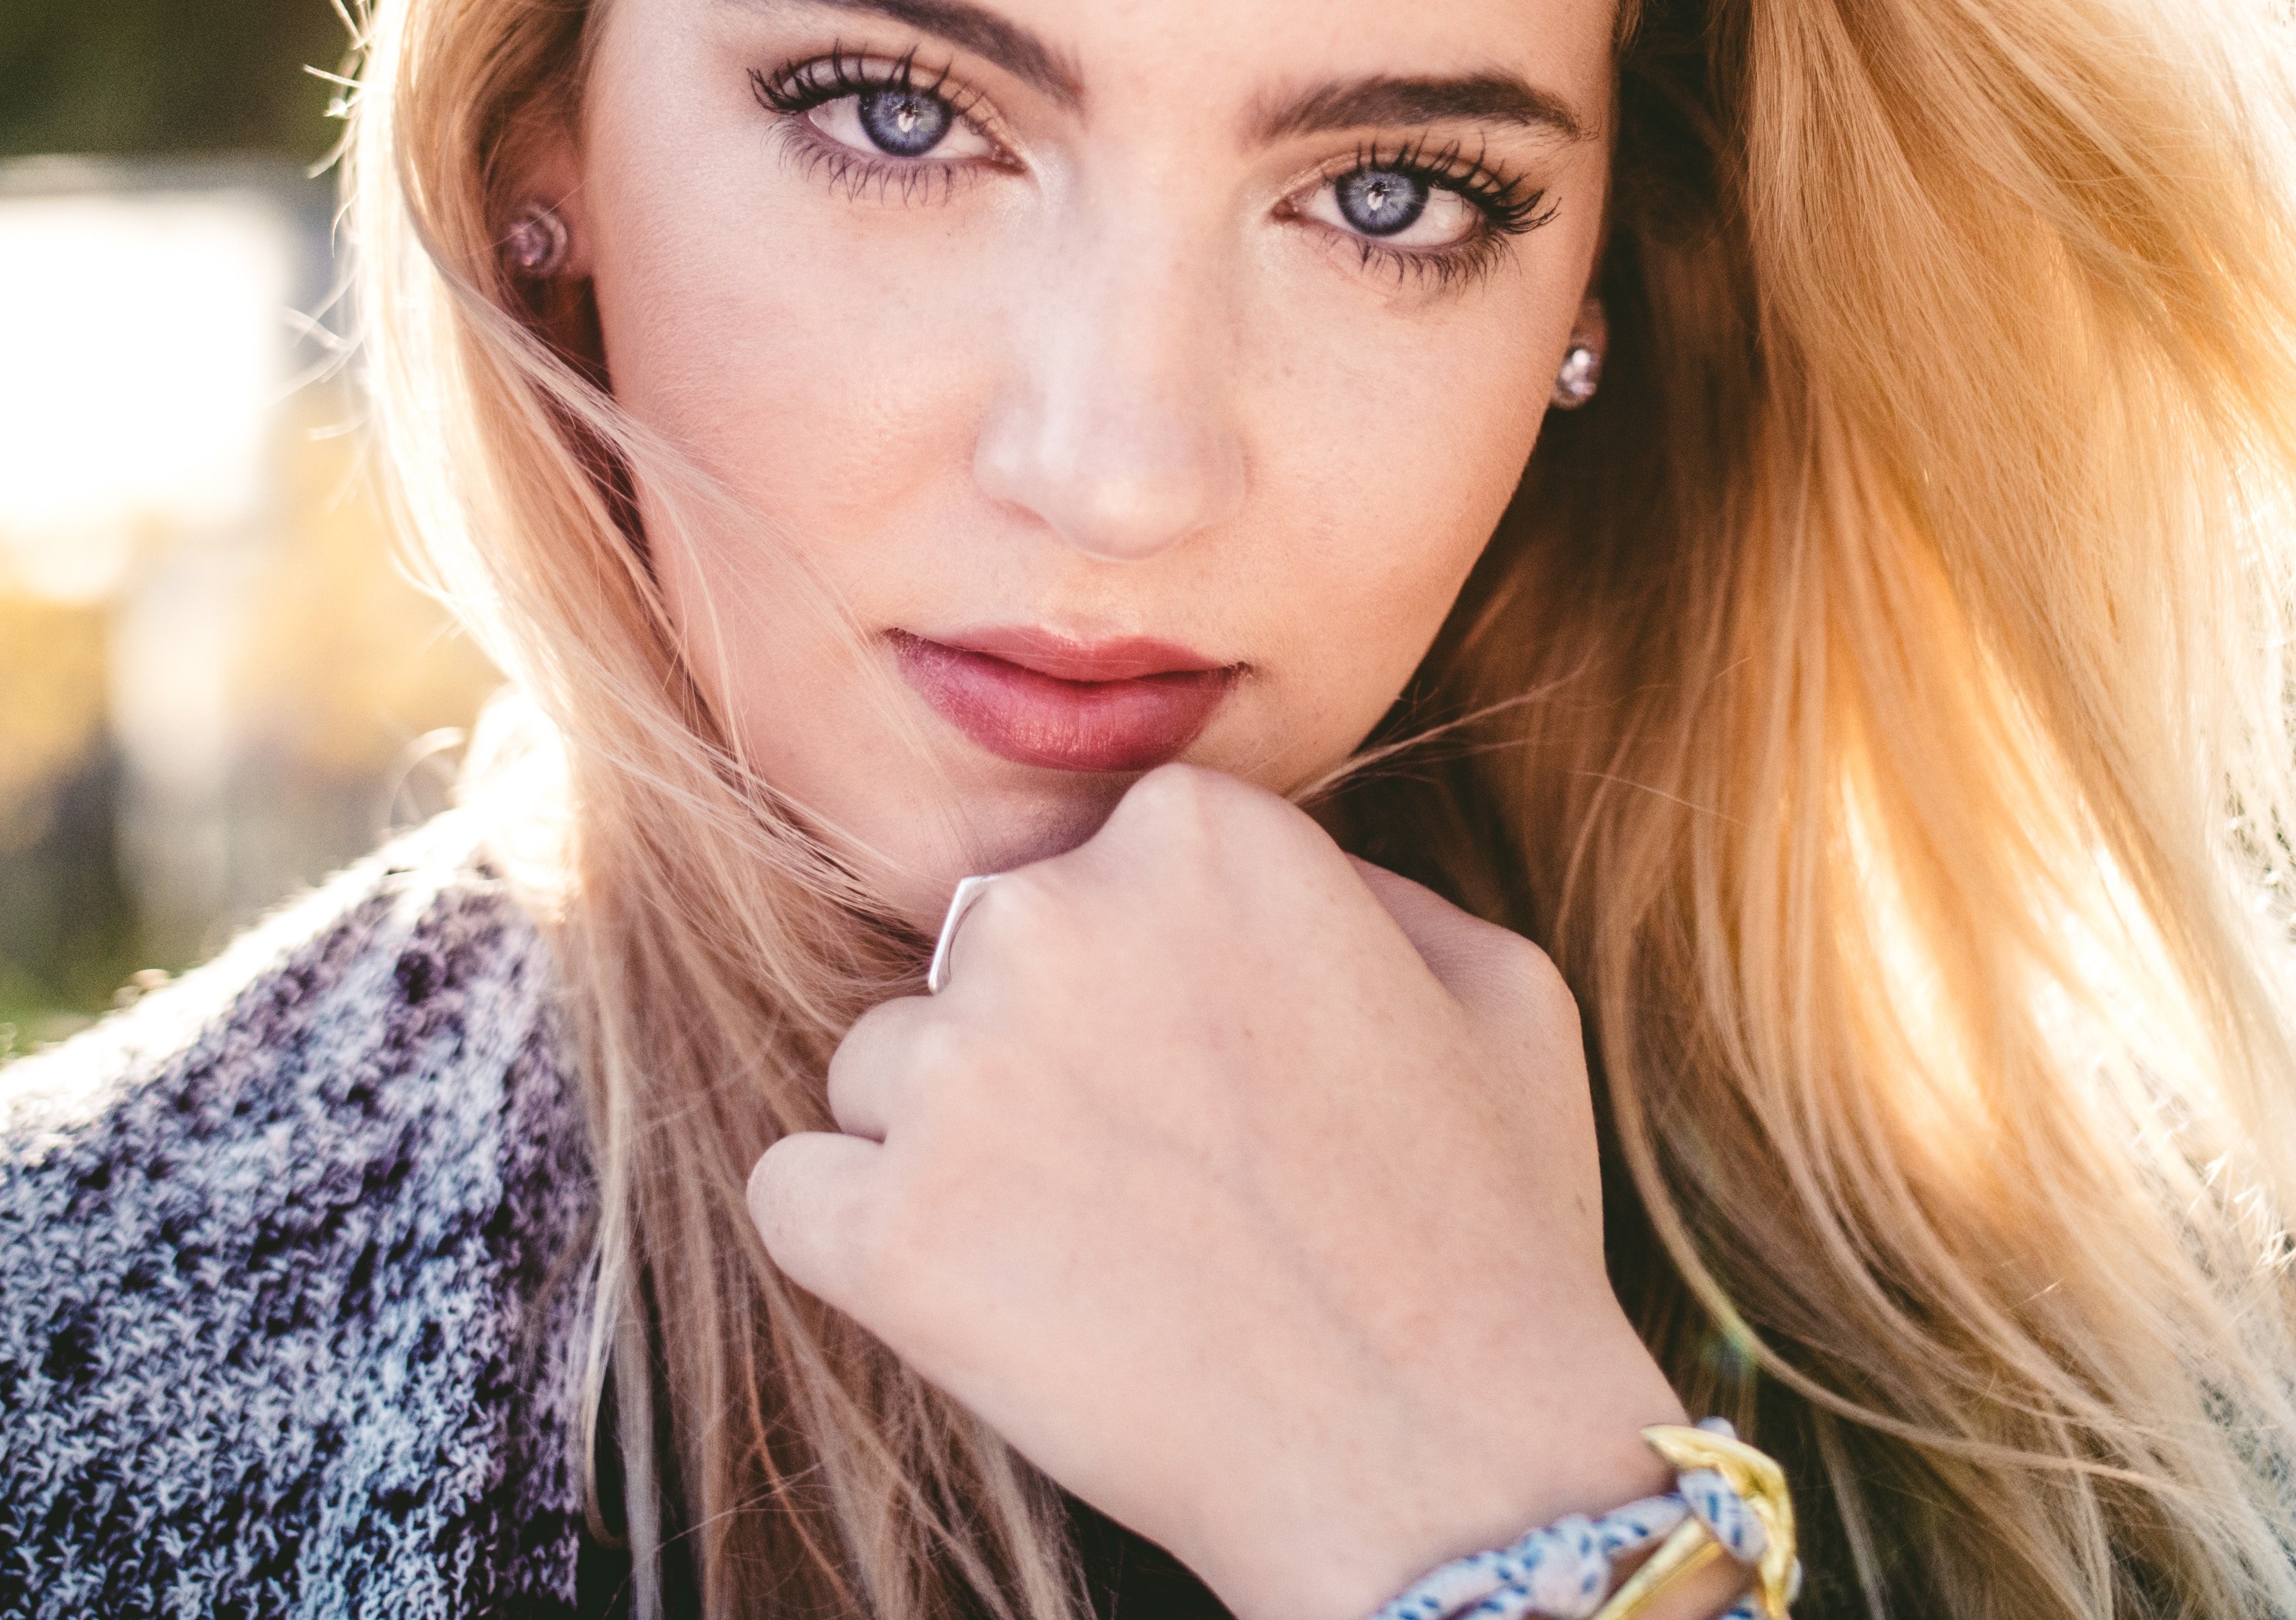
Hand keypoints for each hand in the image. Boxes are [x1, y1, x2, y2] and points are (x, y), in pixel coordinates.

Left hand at [745, 763, 1688, 1619]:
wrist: (1443, 1461)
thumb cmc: (1489, 1230)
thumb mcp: (1498, 985)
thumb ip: (1363, 884)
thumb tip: (1255, 875)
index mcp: (1200, 834)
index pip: (1097, 866)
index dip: (1149, 978)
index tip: (1203, 1072)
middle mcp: (1056, 916)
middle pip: (977, 956)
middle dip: (1043, 1048)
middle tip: (1151, 1175)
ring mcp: (960, 1072)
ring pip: (881, 1070)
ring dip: (954, 1146)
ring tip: (1089, 1254)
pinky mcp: (886, 1228)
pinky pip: (796, 1193)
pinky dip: (863, 1247)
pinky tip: (979, 1300)